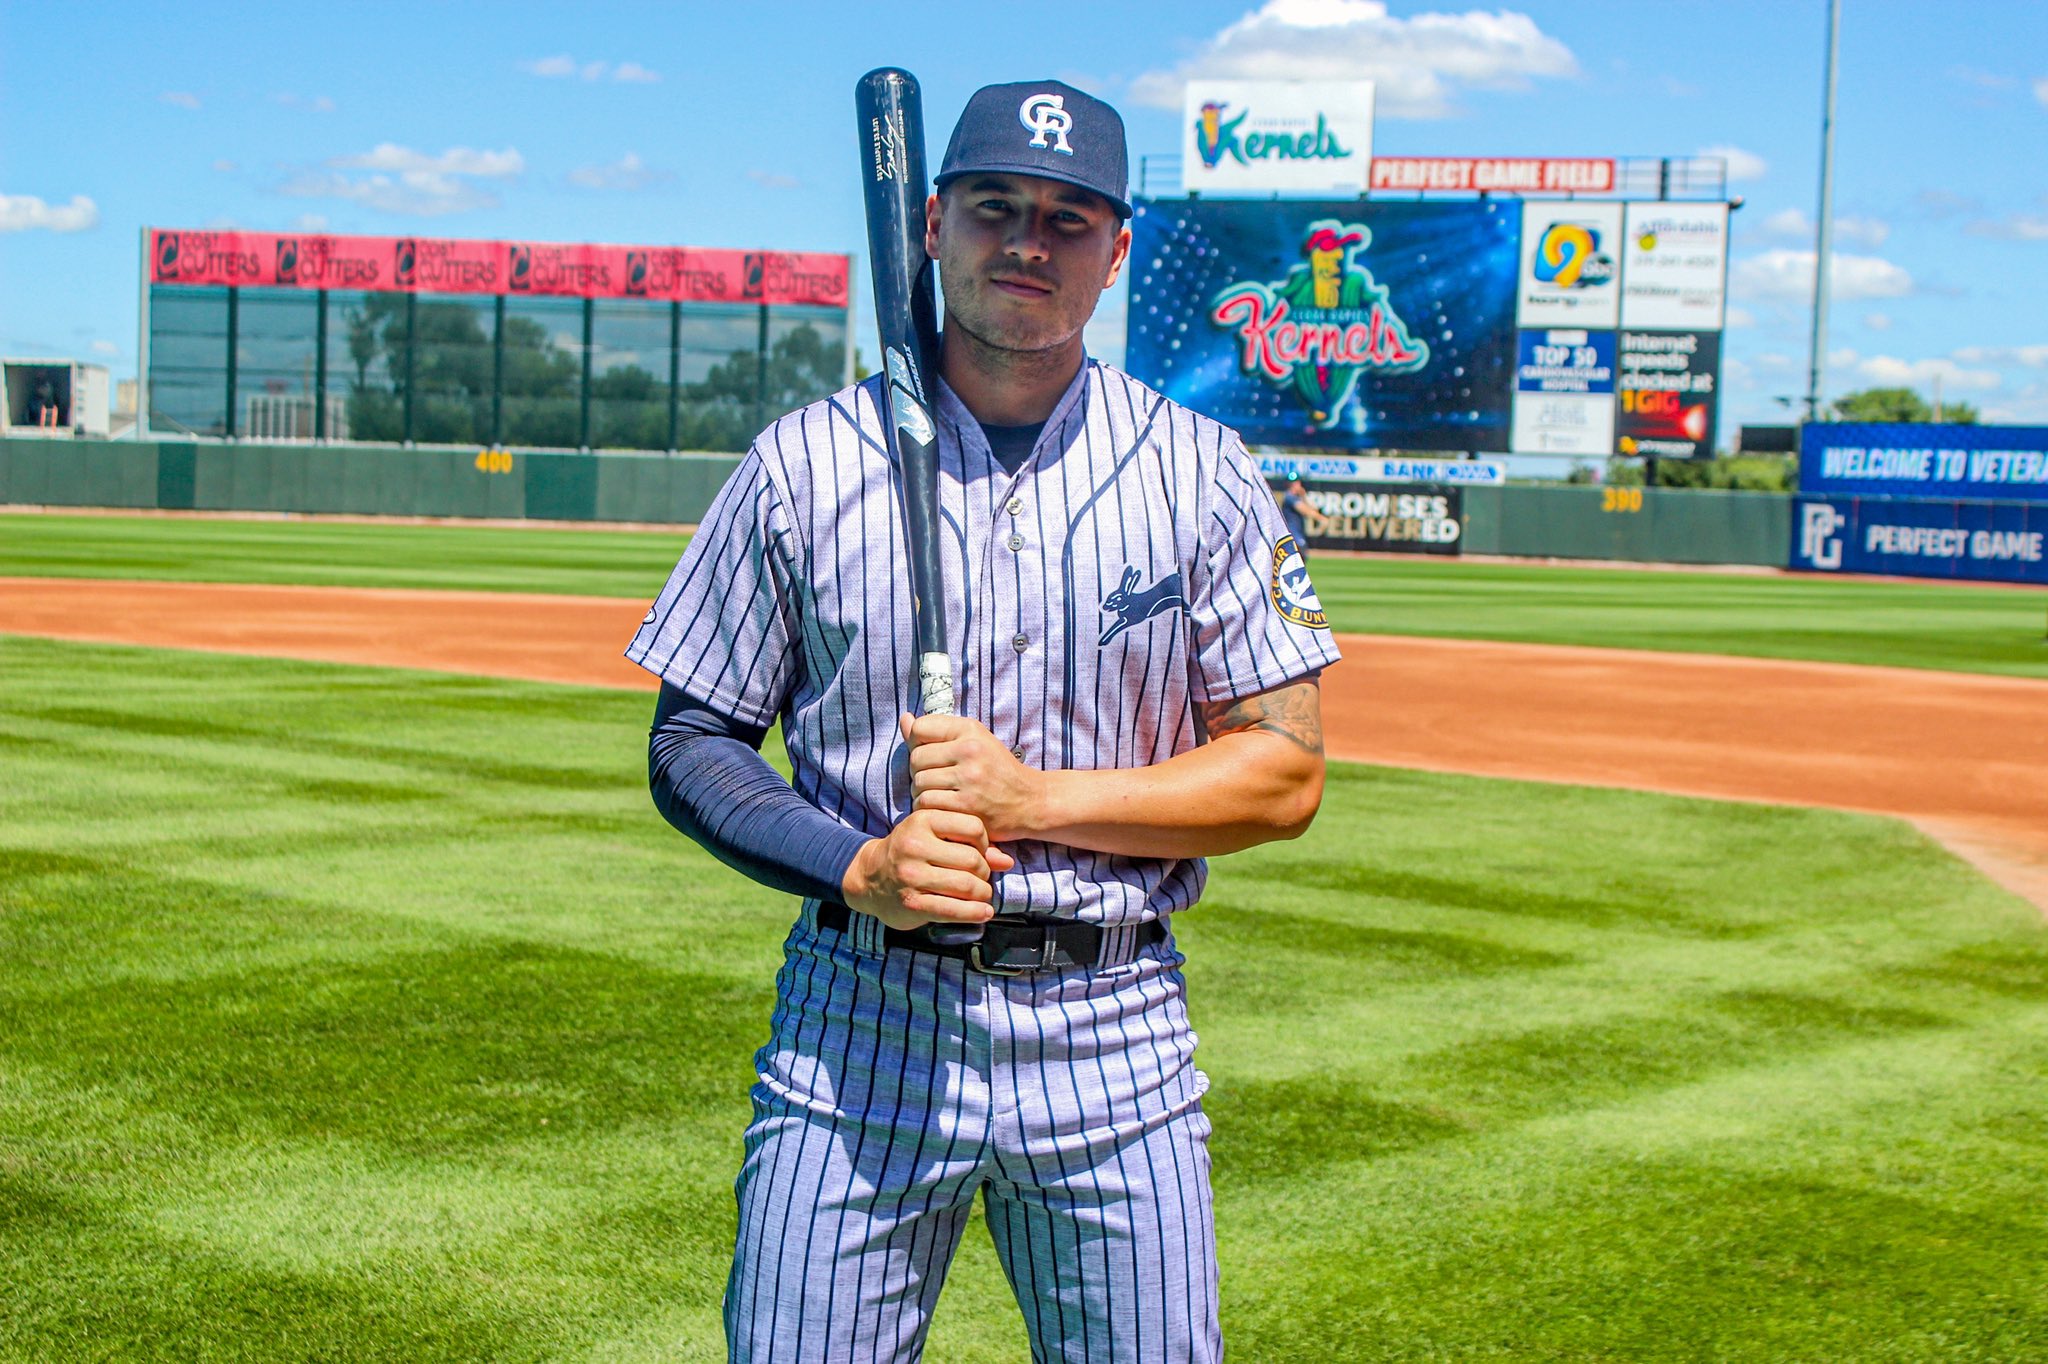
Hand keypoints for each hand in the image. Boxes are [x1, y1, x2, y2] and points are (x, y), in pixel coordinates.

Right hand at [840, 808, 1016, 931]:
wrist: (870, 877)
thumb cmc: (911, 853)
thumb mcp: (935, 838)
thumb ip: (971, 844)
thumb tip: (1007, 861)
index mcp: (923, 820)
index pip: (974, 827)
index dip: (985, 843)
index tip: (980, 853)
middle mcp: (915, 845)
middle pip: (974, 860)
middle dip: (985, 872)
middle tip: (981, 878)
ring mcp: (911, 876)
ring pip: (967, 886)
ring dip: (983, 894)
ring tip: (982, 895)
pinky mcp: (912, 903)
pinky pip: (954, 910)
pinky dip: (975, 913)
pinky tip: (983, 913)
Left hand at [902, 712, 1046, 842]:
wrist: (1029, 802)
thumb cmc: (997, 770)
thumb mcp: (973, 741)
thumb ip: (937, 731)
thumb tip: (904, 719)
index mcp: (970, 730)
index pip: (920, 728)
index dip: (918, 744)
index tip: (931, 756)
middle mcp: (970, 750)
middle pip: (916, 759)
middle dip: (918, 772)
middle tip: (934, 780)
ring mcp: (969, 779)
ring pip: (919, 783)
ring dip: (922, 793)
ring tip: (938, 795)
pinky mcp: (967, 805)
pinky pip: (927, 804)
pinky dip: (928, 809)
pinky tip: (941, 809)